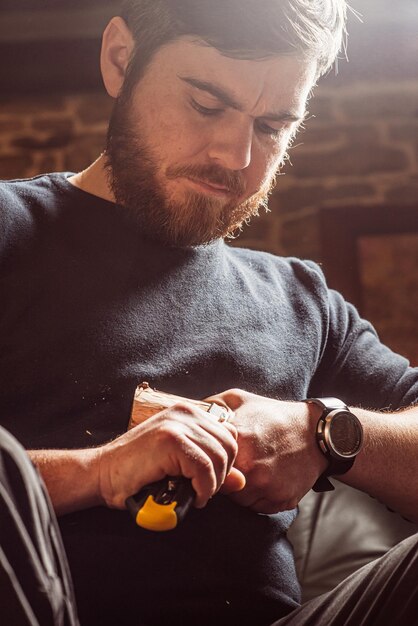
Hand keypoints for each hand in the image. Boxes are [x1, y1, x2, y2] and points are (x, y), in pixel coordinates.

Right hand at [96, 402, 244, 509]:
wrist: (102, 474)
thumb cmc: (138, 473)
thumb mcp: (181, 467)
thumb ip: (212, 469)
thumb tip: (242, 482)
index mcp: (189, 413)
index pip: (229, 436)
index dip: (225, 464)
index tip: (210, 480)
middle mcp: (186, 413)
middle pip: (229, 446)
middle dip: (222, 476)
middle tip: (204, 492)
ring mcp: (177, 423)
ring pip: (218, 457)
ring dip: (212, 485)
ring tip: (198, 495)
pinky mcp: (170, 439)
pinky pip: (204, 467)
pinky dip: (204, 487)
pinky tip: (194, 496)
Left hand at [205, 389, 326, 512]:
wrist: (316, 433)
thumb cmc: (275, 415)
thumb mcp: (240, 399)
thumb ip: (212, 406)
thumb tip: (189, 412)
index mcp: (237, 442)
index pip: (206, 463)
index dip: (206, 462)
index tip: (210, 458)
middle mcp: (250, 468)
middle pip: (219, 485)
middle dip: (222, 477)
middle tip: (231, 465)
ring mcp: (266, 486)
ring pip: (238, 499)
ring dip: (240, 489)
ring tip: (252, 470)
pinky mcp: (280, 500)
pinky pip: (257, 506)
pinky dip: (258, 497)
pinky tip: (265, 478)